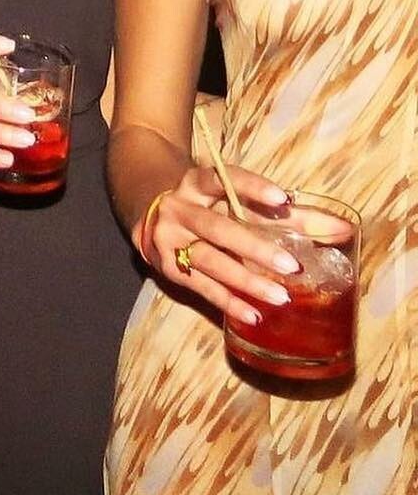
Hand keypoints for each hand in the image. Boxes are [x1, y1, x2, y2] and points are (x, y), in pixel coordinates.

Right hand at [142, 166, 296, 325]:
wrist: (152, 215)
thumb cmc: (212, 207)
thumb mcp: (240, 202)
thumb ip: (290, 216)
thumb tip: (342, 229)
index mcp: (196, 183)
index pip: (221, 178)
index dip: (250, 186)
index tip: (283, 199)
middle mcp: (179, 207)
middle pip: (217, 228)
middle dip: (254, 247)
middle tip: (292, 266)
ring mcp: (170, 238)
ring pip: (209, 260)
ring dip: (246, 281)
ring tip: (281, 297)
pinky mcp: (167, 266)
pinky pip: (201, 287)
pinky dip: (228, 302)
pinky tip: (254, 315)